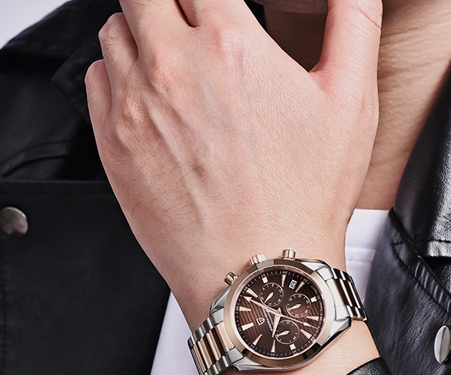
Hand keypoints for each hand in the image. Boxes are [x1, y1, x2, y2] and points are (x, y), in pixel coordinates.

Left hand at [85, 0, 381, 329]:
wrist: (259, 272)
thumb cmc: (303, 200)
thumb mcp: (351, 102)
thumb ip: (353, 21)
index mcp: (230, 44)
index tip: (216, 12)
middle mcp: (173, 67)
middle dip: (169, 3)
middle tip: (192, 30)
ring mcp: (135, 107)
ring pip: (116, 31)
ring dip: (142, 36)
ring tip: (176, 70)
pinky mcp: (113, 145)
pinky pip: (97, 80)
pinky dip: (118, 77)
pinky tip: (152, 103)